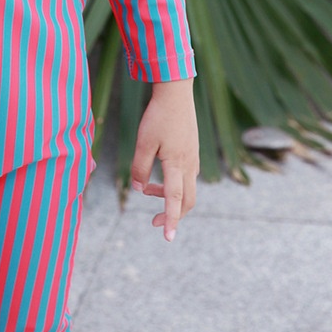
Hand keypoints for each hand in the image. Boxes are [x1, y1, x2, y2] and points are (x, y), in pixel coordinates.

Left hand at [130, 78, 198, 241]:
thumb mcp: (143, 142)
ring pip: (187, 189)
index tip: (167, 238)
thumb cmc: (158, 117)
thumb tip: (138, 187)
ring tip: (147, 190)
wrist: (176, 94)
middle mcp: (190, 165)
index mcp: (177, 165)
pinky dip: (174, 185)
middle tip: (154, 222)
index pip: (175, 200)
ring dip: (169, 197)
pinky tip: (159, 175)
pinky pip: (187, 177)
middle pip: (187, 201)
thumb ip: (139, 167)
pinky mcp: (192, 152)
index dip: (171, 220)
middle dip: (172, 215)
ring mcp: (193, 159)